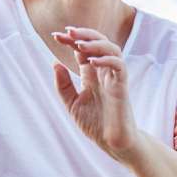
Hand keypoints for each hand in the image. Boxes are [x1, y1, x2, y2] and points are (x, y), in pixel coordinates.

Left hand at [52, 26, 140, 161]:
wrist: (112, 144)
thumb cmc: (96, 125)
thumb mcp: (72, 104)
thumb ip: (63, 85)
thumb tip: (54, 62)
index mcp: (92, 75)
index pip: (83, 50)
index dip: (72, 40)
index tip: (56, 36)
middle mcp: (104, 73)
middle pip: (99, 43)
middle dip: (84, 35)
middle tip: (67, 32)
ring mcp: (114, 78)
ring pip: (112, 49)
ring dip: (96, 43)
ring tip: (80, 44)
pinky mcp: (122, 87)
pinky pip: (119, 67)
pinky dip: (107, 60)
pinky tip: (92, 62)